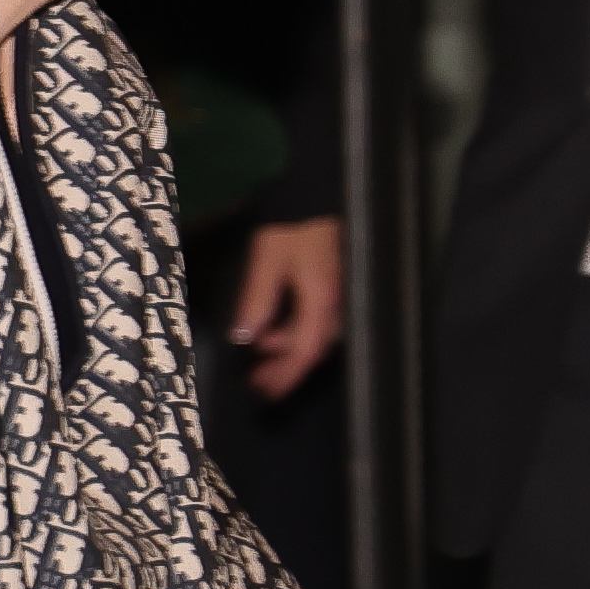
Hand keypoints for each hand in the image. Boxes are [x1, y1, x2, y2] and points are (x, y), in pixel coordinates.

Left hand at [229, 216, 342, 399]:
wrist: (323, 198)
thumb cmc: (297, 225)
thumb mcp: (269, 258)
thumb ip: (258, 298)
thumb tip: (245, 336)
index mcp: (322, 297)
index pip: (306, 349)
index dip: (286, 375)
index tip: (266, 390)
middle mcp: (339, 304)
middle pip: (314, 350)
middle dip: (284, 367)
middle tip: (257, 379)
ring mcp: (344, 299)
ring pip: (318, 339)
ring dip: (290, 349)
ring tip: (261, 351)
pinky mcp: (342, 293)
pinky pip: (322, 324)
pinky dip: (300, 333)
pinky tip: (278, 330)